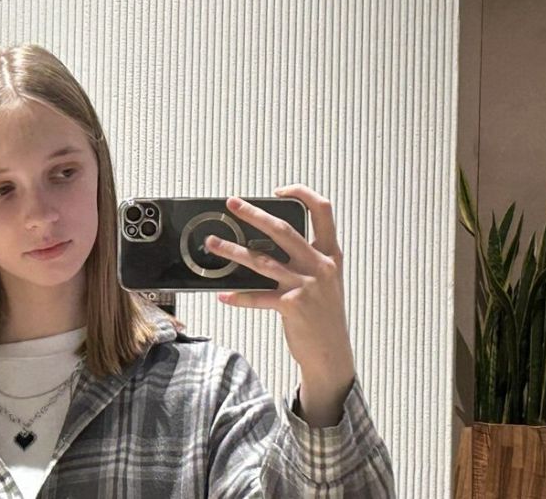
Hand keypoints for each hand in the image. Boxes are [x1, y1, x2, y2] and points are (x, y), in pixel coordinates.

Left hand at [204, 184, 356, 425]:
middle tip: (232, 204)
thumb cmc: (324, 317)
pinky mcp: (292, 306)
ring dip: (233, 250)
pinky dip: (238, 296)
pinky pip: (257, 297)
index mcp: (331, 255)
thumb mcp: (327, 282)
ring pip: (262, 260)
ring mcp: (306, 286)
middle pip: (283, 229)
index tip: (279, 191)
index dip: (302, 194)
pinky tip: (223, 295)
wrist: (332, 355)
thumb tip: (270, 244)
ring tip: (213, 243)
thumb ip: (307, 260)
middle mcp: (320, 266)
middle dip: (254, 214)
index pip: (323, 211)